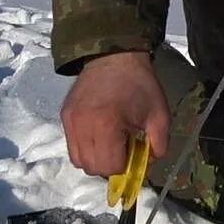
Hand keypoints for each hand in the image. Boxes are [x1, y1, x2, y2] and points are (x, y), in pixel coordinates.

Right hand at [60, 51, 169, 176]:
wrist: (114, 56)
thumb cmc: (139, 84)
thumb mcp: (159, 114)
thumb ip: (159, 144)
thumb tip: (149, 163)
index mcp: (107, 125)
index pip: (110, 166)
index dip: (125, 165)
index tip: (133, 151)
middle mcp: (83, 126)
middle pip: (92, 167)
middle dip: (110, 165)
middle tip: (122, 148)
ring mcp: (70, 122)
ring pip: (78, 160)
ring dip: (95, 159)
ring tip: (110, 141)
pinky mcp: (64, 117)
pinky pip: (71, 146)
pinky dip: (85, 148)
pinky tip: (99, 134)